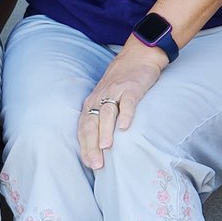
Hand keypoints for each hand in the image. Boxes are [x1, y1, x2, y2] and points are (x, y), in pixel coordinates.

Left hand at [77, 36, 166, 169]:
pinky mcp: (132, 88)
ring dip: (105, 131)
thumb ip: (101, 118)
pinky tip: (125, 128)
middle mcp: (100, 97)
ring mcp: (116, 92)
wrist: (137, 56)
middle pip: (92, 123)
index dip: (84, 146)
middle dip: (92, 145)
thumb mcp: (105, 98)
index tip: (88, 164)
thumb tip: (101, 147)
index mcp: (91, 103)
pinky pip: (127, 102)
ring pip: (106, 113)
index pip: (83, 127)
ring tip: (106, 148)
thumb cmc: (120, 82)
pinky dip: (125, 115)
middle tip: (96, 164)